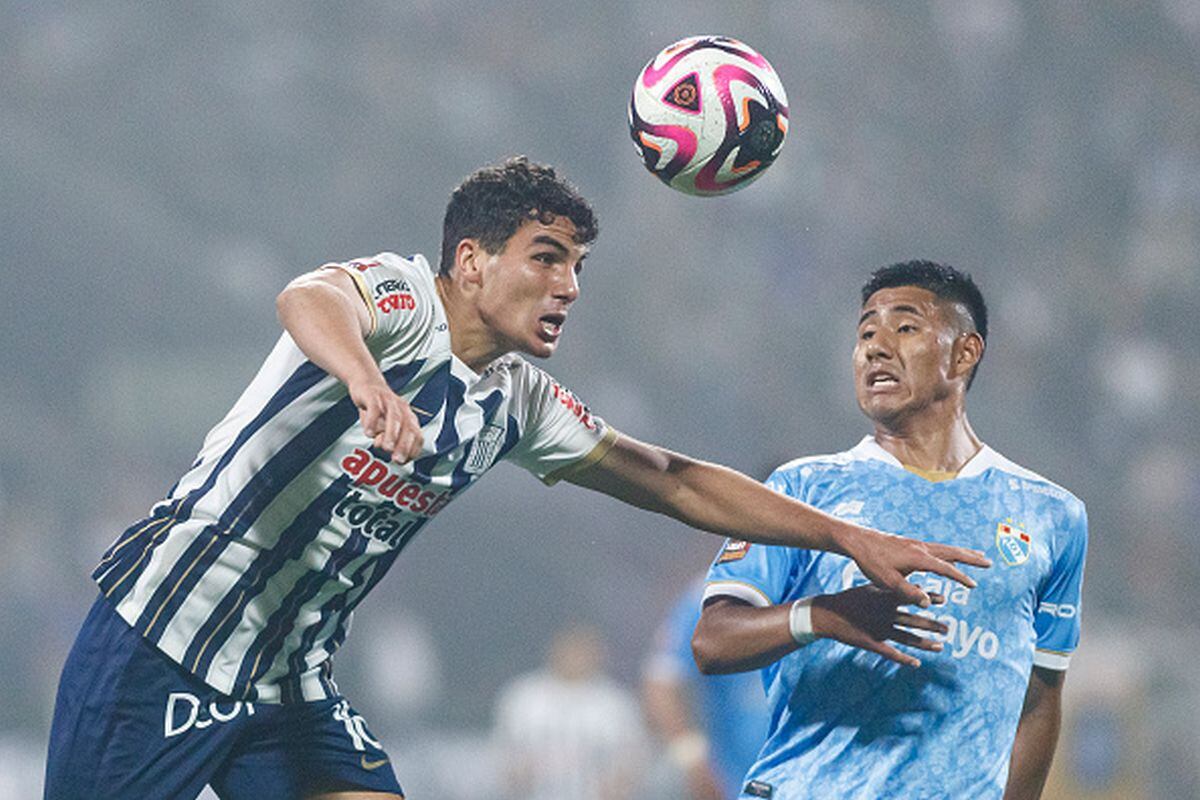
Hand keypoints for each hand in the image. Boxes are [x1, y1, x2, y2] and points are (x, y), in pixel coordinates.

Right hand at [348, 378, 423, 462]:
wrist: (367, 384)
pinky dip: (372, 421)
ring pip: (394, 418)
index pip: (417, 436)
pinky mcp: (374, 396)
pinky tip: (368, 433)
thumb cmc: (379, 409)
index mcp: (409, 418)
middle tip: (397, 460)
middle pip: (408, 428)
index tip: (404, 462)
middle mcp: (402, 410)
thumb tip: (386, 448)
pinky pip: (375, 409)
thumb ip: (387, 438)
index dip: (413, 450)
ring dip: (391, 434)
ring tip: (386, 448)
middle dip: (404, 446)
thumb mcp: (385, 426)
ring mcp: (389, 402)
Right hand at [811, 585, 948, 667]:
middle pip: (914, 620)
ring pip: (907, 638)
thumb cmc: (849, 599)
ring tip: (941, 646)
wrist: (827, 614)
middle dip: (932, 625)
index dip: (929, 598)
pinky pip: (891, 653)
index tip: (945, 599)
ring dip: (925, 643)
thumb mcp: (869, 588)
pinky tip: (916, 664)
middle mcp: (885, 614)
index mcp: (884, 599)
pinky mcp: (872, 643)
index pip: (912, 598)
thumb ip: (889, 588)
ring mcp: (879, 630)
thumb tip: (908, 583)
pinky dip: (904, 659)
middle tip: (947, 629)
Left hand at [842, 528, 989, 606]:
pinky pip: (936, 548)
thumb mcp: (888, 581)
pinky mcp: (910, 544)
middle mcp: (921, 547)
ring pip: (945, 548)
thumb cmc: (871, 562)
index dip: (960, 577)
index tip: (974, 586)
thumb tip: (929, 603)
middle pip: (952, 552)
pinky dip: (948, 553)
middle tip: (989, 562)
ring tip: (977, 556)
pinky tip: (948, 558)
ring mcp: (916, 544)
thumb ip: (909, 593)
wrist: (858, 542)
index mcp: (918, 557)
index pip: (945, 568)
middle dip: (971, 558)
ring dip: (962, 552)